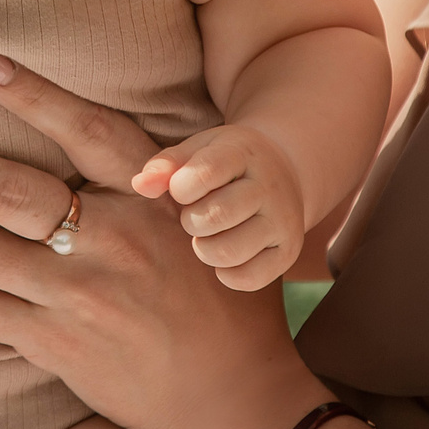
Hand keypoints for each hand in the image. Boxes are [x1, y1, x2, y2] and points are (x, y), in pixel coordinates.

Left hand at [0, 51, 329, 428]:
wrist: (235, 402)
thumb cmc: (221, 301)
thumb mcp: (202, 219)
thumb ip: (148, 172)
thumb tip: (87, 122)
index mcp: (153, 198)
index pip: (87, 131)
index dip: (32, 95)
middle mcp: (111, 242)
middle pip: (2, 188)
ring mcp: (75, 296)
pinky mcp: (51, 344)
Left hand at [130, 125, 305, 291]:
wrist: (284, 173)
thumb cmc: (226, 163)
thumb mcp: (198, 150)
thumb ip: (165, 165)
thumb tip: (140, 185)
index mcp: (243, 153)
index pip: (203, 174)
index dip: (180, 188)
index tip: (183, 189)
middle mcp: (269, 187)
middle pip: (214, 217)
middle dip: (191, 221)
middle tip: (195, 215)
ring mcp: (283, 221)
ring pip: (229, 252)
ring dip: (205, 249)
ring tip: (209, 235)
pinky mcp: (288, 252)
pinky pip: (248, 278)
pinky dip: (226, 273)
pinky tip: (225, 254)